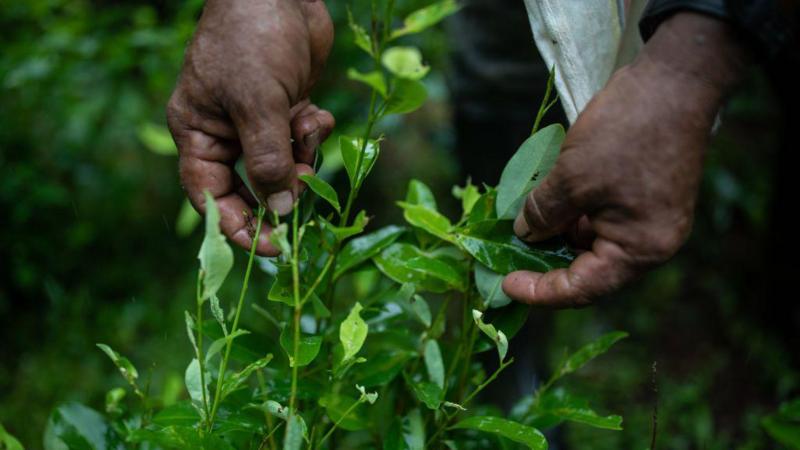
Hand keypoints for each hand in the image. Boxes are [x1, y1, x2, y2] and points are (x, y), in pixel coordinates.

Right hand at [167, 0, 334, 254]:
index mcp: (198, 133)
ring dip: (302, 158)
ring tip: (306, 128)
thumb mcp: (256, 102)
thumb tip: (280, 211)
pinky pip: (301, 141)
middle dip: (277, 200)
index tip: (270, 249)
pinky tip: (315, 112)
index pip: (210, 197)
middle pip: (249, 188)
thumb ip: (268, 159)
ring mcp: (257, 122)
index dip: (237, 228)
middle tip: (301, 223)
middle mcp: (224, 133)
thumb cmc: (252, 38)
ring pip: (283, 166)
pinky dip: (313, 133)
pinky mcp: (286, 109)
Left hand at [502, 12, 748, 306]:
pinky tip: (548, 205)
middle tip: (509, 259)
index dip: (540, 291)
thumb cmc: (626, 133)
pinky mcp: (645, 199)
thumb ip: (544, 212)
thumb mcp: (572, 177)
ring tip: (523, 228)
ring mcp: (651, 221)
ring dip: (559, 237)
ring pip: (594, 243)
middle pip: (590, 271)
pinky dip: (574, 217)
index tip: (505, 285)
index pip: (583, 288)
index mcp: (639, 250)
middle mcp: (650, 244)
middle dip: (548, 265)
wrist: (674, 81)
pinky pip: (603, 220)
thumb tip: (524, 234)